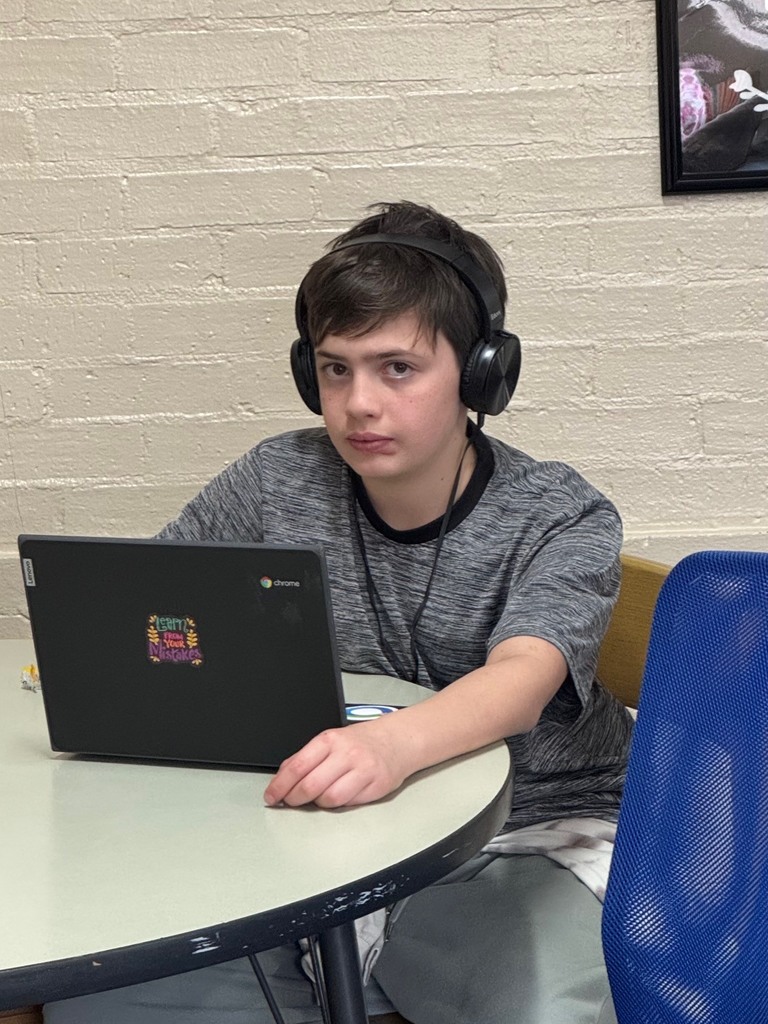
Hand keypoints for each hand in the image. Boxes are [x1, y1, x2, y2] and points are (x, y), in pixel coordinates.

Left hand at [263, 718, 410, 808]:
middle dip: (294, 799)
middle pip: (310, 786)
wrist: (397, 741)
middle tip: (290, 801)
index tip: (271, 796)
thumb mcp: (331, 741)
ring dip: (318, 803)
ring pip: (328, 799)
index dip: (280, 785)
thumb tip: (281, 778)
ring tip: (320, 795)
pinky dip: (339, 804)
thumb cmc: (361, 742)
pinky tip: (340, 795)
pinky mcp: (376, 786)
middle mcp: (346, 754)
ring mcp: (363, 770)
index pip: (297, 766)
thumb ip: (306, 758)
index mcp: (330, 740)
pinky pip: (348, 804)